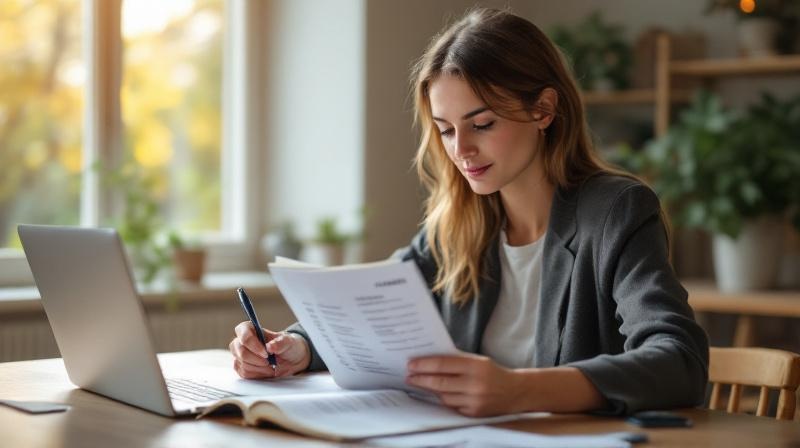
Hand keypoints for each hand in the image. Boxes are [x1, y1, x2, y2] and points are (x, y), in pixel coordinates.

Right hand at [229, 322, 310, 378]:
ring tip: (271, 365)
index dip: (253, 344)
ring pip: (242, 363)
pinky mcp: (241, 367)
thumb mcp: (288, 342)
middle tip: (270, 361)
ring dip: (259, 367)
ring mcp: (240, 355)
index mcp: (251, 329)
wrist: (290, 360)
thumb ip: (280, 343)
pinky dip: (257, 374)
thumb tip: (270, 346)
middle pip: (240, 350)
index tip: (266, 353)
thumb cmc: (286, 346)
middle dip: (256, 359)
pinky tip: (266, 370)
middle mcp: (242, 341)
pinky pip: (244, 373)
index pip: (243, 332)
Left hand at [406, 353, 524, 416]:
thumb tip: (428, 361)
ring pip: (443, 396)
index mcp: (475, 366)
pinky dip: (444, 400)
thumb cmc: (492, 372)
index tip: (411, 364)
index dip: (424, 365)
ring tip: (420, 383)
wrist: (515, 392)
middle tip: (409, 376)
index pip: (443, 364)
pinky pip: (452, 406)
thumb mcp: (477, 360)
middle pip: (439, 382)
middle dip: (421, 379)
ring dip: (430, 390)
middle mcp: (475, 384)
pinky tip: (437, 394)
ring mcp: (474, 400)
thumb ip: (456, 360)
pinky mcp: (474, 413)